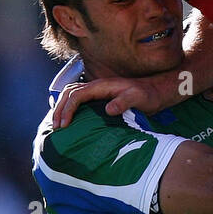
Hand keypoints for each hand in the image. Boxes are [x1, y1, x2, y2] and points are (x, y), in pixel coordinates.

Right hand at [52, 72, 184, 129]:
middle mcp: (97, 86)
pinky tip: (70, 120)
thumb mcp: (138, 98)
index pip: (77, 95)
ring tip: (59, 124)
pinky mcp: (100, 97)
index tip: (64, 125)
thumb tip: (108, 109)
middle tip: (56, 127)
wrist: (156, 91)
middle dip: (60, 108)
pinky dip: (70, 107)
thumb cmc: (147, 95)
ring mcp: (98, 91)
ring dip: (63, 107)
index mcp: (102, 86)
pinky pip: (79, 100)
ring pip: (72, 94)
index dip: (68, 109)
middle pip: (69, 92)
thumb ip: (124, 102)